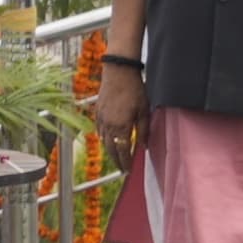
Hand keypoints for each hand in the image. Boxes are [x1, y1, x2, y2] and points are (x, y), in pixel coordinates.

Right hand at [90, 48, 146, 163]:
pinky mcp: (97, 112)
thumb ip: (144, 131)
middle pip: (111, 149)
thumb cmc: (134, 90)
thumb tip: (143, 147)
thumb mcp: (144, 111)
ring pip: (104, 141)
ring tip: (116, 157)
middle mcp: (108, 126)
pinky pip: (99, 130)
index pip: (123, 151)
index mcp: (121, 127)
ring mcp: (101, 119)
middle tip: (122, 169)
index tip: (129, 171)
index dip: (126, 162)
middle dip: (117, 160)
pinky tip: (107, 140)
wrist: (118, 72)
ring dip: (110, 151)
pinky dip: (103, 138)